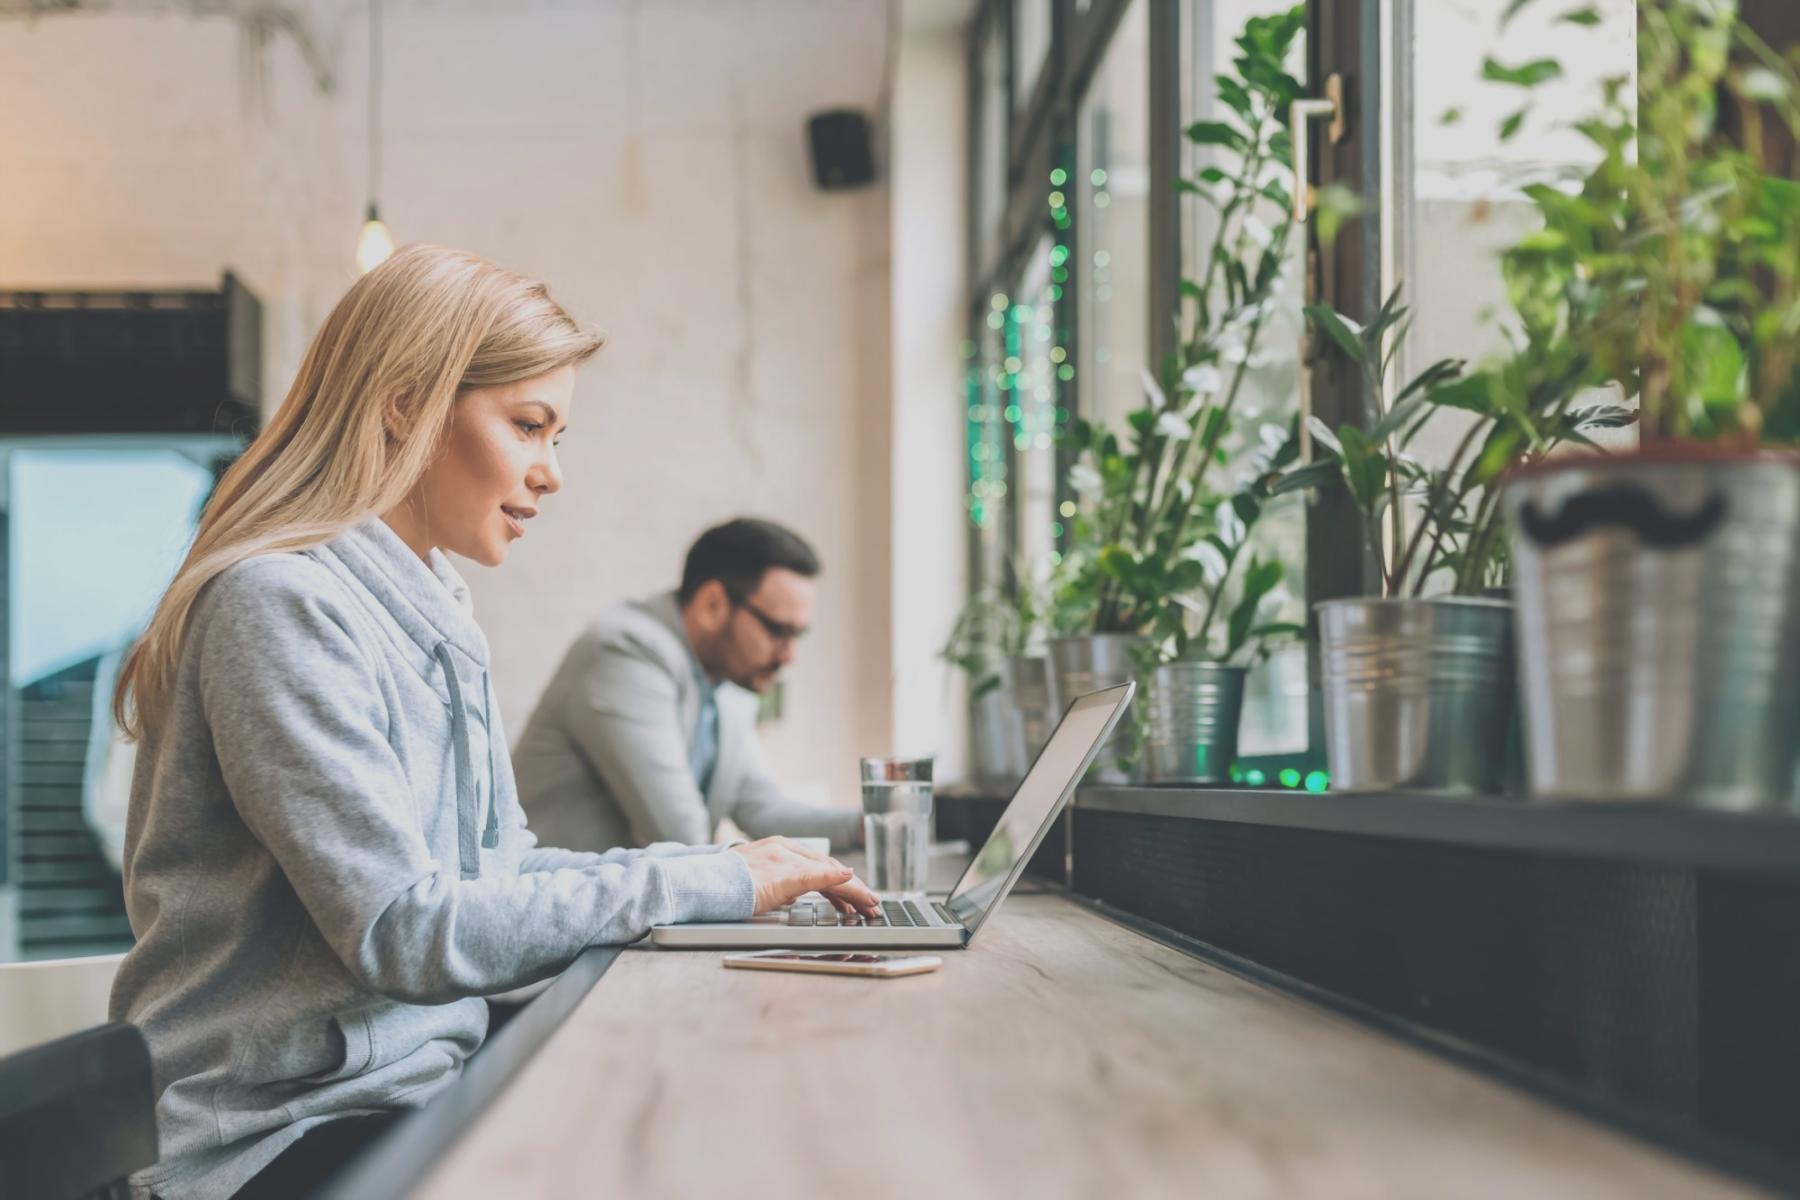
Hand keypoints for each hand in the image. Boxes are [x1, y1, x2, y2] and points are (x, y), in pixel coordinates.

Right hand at [729, 837, 879, 916]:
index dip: (840, 880)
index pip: (818, 864)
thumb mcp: (758, 878)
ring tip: (869, 904)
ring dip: (853, 890)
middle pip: (828, 867)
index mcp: (779, 847)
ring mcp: (784, 859)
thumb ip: (780, 881)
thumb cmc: (725, 884)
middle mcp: (785, 849)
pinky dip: (838, 881)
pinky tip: (853, 883)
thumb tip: (797, 894)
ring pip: (829, 873)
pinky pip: (817, 877)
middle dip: (853, 887)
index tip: (855, 895)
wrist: (704, 883)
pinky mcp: (782, 874)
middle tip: (870, 903)